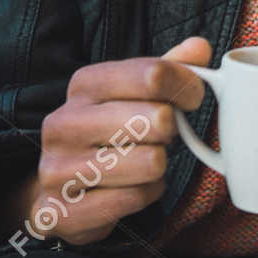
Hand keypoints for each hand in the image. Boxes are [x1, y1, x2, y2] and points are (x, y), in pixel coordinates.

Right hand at [11, 36, 211, 246]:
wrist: (62, 188)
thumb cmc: (111, 131)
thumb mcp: (136, 92)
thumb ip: (169, 67)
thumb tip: (200, 47)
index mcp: (85, 84)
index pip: (154, 74)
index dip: (187, 87)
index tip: (192, 98)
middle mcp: (64, 122)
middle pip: (156, 119)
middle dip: (172, 130)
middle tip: (162, 135)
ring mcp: (57, 168)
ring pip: (150, 163)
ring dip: (159, 166)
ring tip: (144, 161)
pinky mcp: (62, 210)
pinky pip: (134, 199)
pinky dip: (146, 194)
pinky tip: (133, 187)